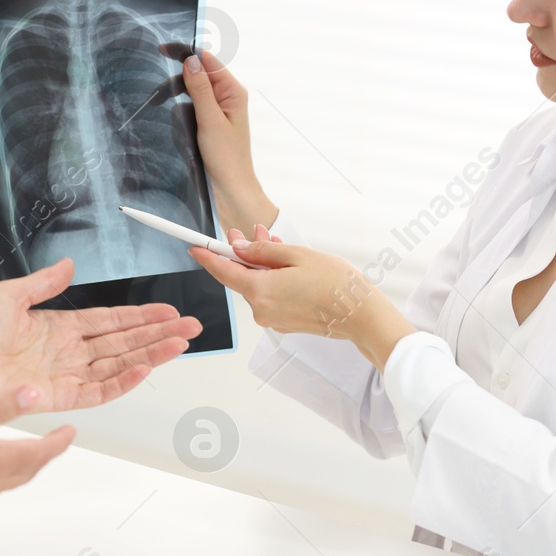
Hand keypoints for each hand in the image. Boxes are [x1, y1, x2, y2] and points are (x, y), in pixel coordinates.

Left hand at [0, 258, 201, 441]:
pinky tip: (145, 368)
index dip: (140, 317)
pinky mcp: (62, 397)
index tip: (167, 312)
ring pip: (120, 365)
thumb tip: (68, 264)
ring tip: (179, 344)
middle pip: (123, 343)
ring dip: (151, 354)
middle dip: (158, 334)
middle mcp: (69, 352)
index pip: (110, 321)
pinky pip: (100, 390)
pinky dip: (124, 380)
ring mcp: (68, 375)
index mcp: (60, 327)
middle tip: (189, 328)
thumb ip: (44, 282)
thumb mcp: (10, 295)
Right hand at [159, 43, 275, 235]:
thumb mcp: (211, 121)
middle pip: (196, 76)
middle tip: (156, 94)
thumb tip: (191, 61)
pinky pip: (187, 111)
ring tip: (169, 116)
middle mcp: (225, 98)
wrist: (230, 191)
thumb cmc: (227, 159)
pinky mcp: (205, 125)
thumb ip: (201, 90)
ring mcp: (214, 112)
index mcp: (232, 92)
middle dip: (176, 82)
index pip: (208, 61)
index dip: (186, 53)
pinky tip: (176, 129)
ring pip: (189, 94)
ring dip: (177, 102)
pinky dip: (179, 116)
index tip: (163, 49)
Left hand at [190, 224, 417, 370]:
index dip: (208, 257)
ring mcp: (272, 319)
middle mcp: (261, 309)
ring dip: (260, 265)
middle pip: (241, 277)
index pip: (223, 271)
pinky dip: (271, 280)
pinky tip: (283, 265)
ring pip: (256, 285)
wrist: (360, 315)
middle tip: (243, 232)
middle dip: (241, 254)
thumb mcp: (297, 256)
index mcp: (260, 290)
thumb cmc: (336, 284)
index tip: (195, 247)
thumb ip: (263, 252)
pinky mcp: (284, 323)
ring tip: (272, 243)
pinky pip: (269, 296)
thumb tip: (240, 249)